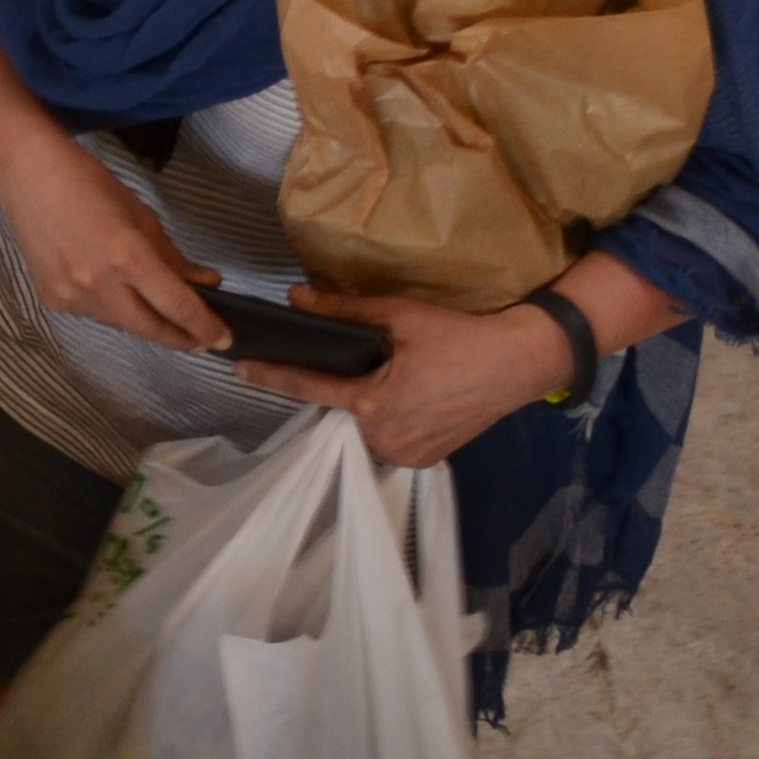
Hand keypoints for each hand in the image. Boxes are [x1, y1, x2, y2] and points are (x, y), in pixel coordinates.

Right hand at [0, 132, 226, 351]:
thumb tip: (205, 284)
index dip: (204, 326)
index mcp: (127, 256)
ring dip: (144, 321)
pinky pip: (95, 315)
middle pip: (151, 328)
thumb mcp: (140, 214)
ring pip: (122, 324)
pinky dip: (112, 308)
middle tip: (201, 340)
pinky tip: (113, 290)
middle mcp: (99, 285)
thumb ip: (172, 256)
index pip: (177, 305)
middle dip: (181, 338)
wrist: (26, 173)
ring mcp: (71, 297)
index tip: (223, 339)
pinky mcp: (52, 300)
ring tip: (156, 309)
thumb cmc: (87, 181)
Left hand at [233, 288, 570, 465]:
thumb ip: (343, 311)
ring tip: (384, 373)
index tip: (239, 367)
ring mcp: (406, 455)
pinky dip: (384, 417)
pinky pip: (386, 437)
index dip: (271, 375)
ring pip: (361, 425)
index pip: (307, 388)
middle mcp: (383, 440)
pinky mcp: (425, 460)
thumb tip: (295, 298)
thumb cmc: (459, 337)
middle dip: (335, 384)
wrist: (519, 363)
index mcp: (372, 405)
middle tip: (355, 358)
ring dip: (361, 402)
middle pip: (336, 408)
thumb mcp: (399, 316)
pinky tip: (401, 393)